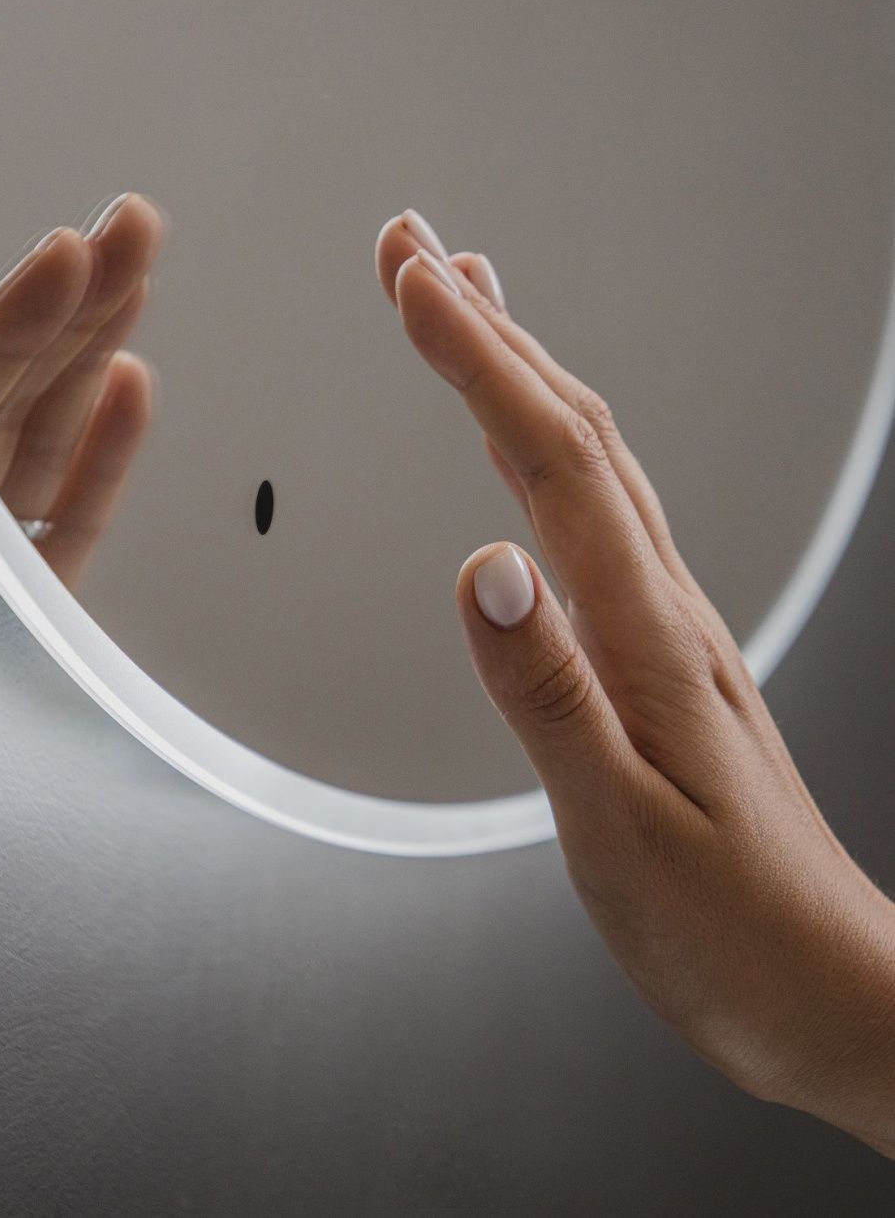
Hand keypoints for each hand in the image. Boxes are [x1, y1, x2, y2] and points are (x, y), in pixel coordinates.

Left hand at [0, 193, 164, 590]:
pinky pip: (77, 507)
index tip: (72, 250)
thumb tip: (59, 344)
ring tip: (136, 277)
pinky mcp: (33, 585)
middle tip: (134, 226)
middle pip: (24, 375)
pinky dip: (109, 447)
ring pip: (52, 425)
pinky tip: (130, 384)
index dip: (27, 307)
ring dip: (100, 347)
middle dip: (89, 294)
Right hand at [376, 209, 894, 1158]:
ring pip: (589, 458)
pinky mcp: (660, 651)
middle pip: (572, 430)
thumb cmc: (732, 929)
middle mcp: (664, 606)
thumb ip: (549, 694)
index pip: (551, 464)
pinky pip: (599, 513)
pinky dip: (546, 447)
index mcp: (648, 636)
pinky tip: (522, 449)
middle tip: (413, 250)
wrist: (827, 990)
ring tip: (466, 303)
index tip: (412, 283)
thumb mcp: (621, 830)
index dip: (480, 363)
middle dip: (488, 328)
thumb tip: (481, 570)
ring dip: (521, 369)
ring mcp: (666, 622)